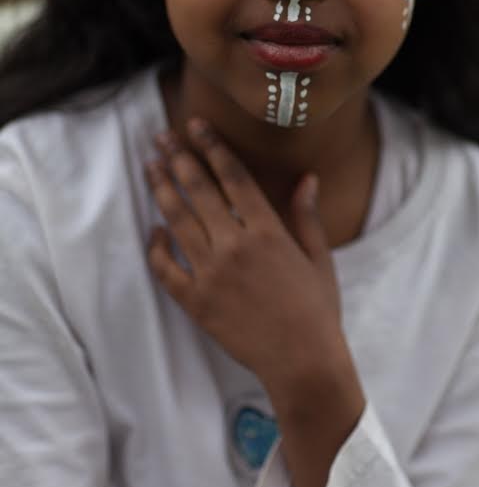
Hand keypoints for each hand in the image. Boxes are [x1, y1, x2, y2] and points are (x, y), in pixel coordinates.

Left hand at [145, 118, 342, 390]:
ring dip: (161, 190)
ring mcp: (211, 273)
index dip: (213, 147)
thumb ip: (306, 215)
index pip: (233, 177)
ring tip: (150, 167)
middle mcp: (235, 245)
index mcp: (268, 230)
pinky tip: (154, 229)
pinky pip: (165, 268)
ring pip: (178, 221)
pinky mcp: (195, 301)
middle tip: (161, 137)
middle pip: (198, 191)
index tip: (196, 125)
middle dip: (177, 159)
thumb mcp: (319, 257)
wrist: (302, 361)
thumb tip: (308, 178)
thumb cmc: (316, 309)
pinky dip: (156, 247)